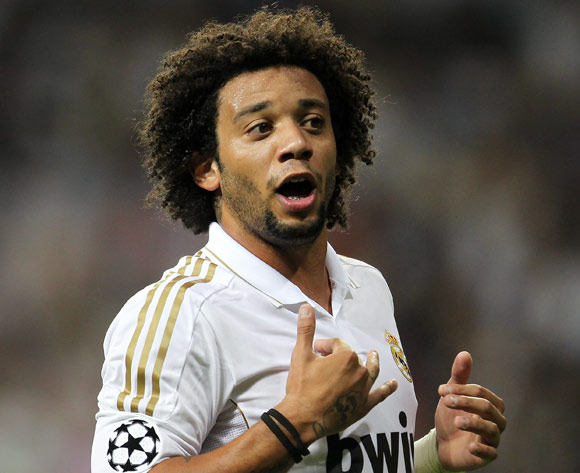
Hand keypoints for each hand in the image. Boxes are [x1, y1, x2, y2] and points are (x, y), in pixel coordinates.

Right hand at [280, 304, 396, 443]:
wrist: (303, 417)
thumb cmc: (302, 387)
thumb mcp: (301, 354)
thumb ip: (306, 329)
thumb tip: (306, 307)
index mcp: (346, 357)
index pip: (337, 344)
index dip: (324, 346)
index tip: (314, 351)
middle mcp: (359, 371)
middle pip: (351, 357)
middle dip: (338, 356)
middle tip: (322, 362)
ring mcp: (363, 389)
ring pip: (370, 371)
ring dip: (372, 362)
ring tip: (374, 355)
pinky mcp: (363, 405)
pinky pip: (379, 395)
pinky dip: (387, 389)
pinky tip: (393, 385)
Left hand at [435, 351, 506, 470]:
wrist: (443, 445)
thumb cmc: (452, 417)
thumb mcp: (453, 396)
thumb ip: (459, 377)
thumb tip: (465, 353)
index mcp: (490, 405)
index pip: (481, 393)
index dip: (462, 390)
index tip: (441, 391)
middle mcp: (495, 421)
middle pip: (488, 408)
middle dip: (467, 402)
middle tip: (446, 401)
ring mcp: (491, 439)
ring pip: (491, 430)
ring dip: (474, 424)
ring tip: (456, 421)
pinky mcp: (486, 456)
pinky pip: (491, 454)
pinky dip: (482, 450)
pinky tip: (470, 446)